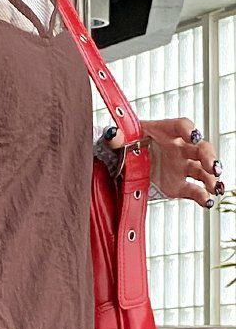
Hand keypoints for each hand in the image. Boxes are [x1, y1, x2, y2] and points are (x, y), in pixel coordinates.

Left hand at [101, 117, 223, 207]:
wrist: (121, 164)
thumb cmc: (124, 145)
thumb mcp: (117, 140)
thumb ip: (115, 137)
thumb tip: (113, 134)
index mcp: (164, 132)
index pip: (181, 126)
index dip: (189, 130)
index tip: (193, 136)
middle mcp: (178, 148)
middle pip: (200, 148)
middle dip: (209, 156)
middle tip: (213, 167)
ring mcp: (180, 167)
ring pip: (202, 170)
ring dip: (211, 178)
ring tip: (215, 187)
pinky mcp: (177, 186)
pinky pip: (194, 191)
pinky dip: (202, 196)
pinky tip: (207, 202)